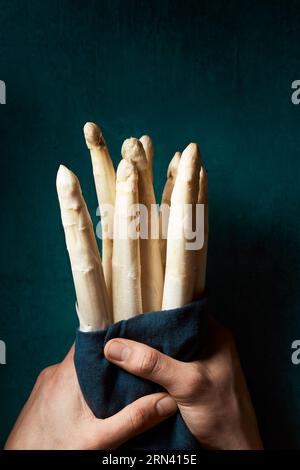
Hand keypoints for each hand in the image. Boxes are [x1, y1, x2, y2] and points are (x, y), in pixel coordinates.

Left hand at [4, 347, 176, 449]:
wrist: (20, 466)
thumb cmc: (53, 452)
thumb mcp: (99, 440)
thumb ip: (134, 420)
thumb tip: (166, 403)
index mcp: (68, 374)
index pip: (93, 339)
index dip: (115, 337)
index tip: (136, 339)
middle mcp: (55, 373)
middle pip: (90, 354)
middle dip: (112, 360)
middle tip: (136, 368)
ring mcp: (48, 383)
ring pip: (80, 369)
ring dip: (99, 375)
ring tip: (122, 385)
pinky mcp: (44, 396)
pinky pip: (70, 381)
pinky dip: (86, 386)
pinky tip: (98, 403)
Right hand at [104, 318, 262, 449]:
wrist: (232, 450)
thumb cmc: (223, 415)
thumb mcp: (187, 383)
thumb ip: (153, 364)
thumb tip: (116, 347)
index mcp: (214, 334)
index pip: (180, 311)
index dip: (155, 309)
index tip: (129, 311)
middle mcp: (207, 344)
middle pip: (169, 330)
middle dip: (146, 333)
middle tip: (119, 331)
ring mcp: (198, 363)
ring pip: (165, 349)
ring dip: (146, 352)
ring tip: (121, 347)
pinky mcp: (189, 380)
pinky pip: (164, 366)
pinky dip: (149, 368)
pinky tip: (133, 369)